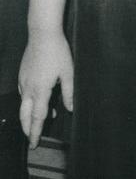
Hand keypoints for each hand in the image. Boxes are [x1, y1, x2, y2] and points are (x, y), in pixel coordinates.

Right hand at [19, 33, 73, 147]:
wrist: (42, 34)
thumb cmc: (58, 52)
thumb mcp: (68, 72)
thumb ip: (69, 93)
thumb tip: (70, 109)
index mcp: (40, 90)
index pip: (37, 117)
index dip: (36, 133)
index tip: (34, 144)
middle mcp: (28, 89)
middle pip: (24, 116)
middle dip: (28, 129)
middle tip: (32, 140)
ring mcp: (23, 81)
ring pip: (23, 105)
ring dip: (29, 116)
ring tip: (42, 120)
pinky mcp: (22, 74)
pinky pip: (23, 94)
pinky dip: (29, 102)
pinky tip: (39, 99)